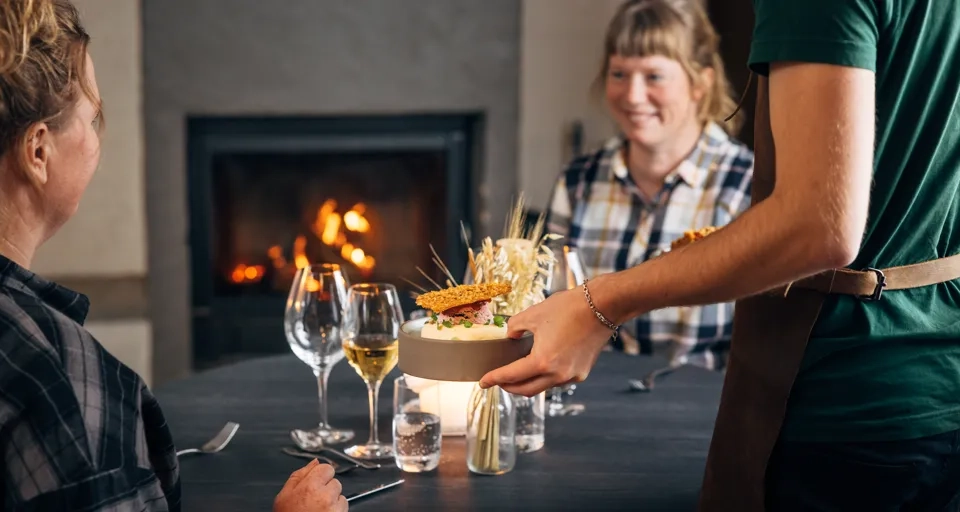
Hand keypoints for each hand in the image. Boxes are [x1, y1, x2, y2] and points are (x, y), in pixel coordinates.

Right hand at [274, 459, 347, 511]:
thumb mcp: (284, 496)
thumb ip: (298, 475)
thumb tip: (313, 462)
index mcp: (309, 487)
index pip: (326, 468)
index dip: (320, 475)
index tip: (315, 483)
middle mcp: (325, 496)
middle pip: (335, 481)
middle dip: (327, 489)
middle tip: (313, 501)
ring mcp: (335, 508)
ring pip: (341, 495)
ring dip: (333, 501)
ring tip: (318, 510)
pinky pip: (344, 508)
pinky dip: (337, 511)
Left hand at [478, 283, 613, 395]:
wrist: (602, 306)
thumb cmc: (568, 308)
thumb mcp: (533, 314)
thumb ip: (515, 327)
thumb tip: (510, 336)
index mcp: (542, 362)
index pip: (511, 376)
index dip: (494, 379)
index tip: (482, 382)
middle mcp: (558, 375)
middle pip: (526, 389)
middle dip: (508, 387)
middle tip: (496, 381)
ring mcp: (572, 376)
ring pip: (542, 386)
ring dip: (527, 382)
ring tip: (516, 373)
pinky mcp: (582, 371)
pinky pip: (557, 380)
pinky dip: (544, 377)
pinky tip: (538, 366)